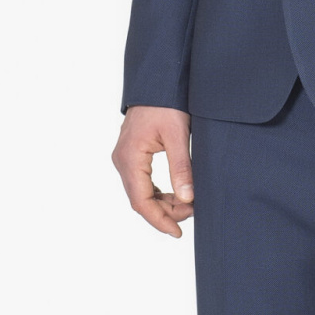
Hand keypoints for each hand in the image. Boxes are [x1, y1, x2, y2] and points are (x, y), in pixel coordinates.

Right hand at [111, 105, 193, 238]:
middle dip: (165, 212)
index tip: (177, 232)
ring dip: (162, 203)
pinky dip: (158, 192)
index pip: (141, 201)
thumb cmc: (166, 103)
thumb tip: (187, 199)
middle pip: (140, 200)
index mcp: (130, 158)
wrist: (157, 81)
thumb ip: (182, 168)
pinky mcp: (132, 155)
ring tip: (188, 205)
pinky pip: (142, 182)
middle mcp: (122, 160)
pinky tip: (176, 194)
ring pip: (141, 193)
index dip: (159, 220)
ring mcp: (125, 158)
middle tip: (193, 212)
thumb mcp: (179, 135)